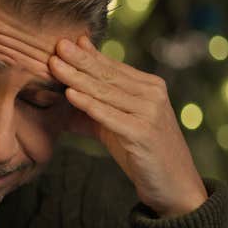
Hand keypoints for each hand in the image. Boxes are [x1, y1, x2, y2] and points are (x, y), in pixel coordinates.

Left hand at [47, 35, 208, 216]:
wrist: (173, 186)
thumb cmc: (142, 154)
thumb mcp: (115, 127)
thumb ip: (93, 109)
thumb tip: (64, 94)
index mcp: (149, 87)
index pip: (112, 67)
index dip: (87, 55)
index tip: (64, 42)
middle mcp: (152, 95)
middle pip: (108, 75)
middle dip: (79, 60)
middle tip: (57, 45)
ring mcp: (149, 113)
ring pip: (105, 92)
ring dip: (77, 77)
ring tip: (55, 65)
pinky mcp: (142, 133)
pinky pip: (109, 115)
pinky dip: (89, 104)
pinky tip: (71, 94)